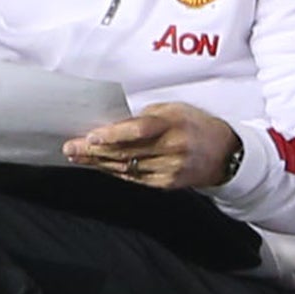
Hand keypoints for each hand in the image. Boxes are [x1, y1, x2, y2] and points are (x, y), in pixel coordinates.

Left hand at [63, 102, 240, 189]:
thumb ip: (145, 118)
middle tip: (71, 148)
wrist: (223, 153)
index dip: (113, 135)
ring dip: (99, 163)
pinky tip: (100, 167)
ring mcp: (169, 169)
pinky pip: (135, 178)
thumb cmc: (194, 124)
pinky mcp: (167, 184)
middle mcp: (172, 148)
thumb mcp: (173, 109)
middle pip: (126, 152)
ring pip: (126, 167)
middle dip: (94, 151)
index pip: (139, 130)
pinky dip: (115, 172)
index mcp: (173, 124)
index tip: (91, 137)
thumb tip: (112, 126)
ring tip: (77, 157)